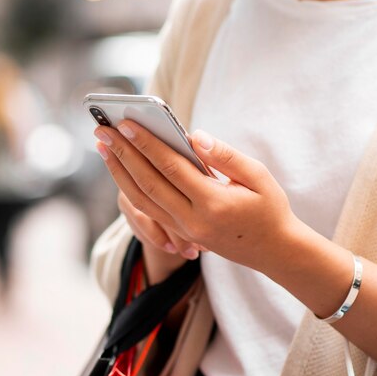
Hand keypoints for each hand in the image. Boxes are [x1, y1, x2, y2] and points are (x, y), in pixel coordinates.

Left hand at [94, 121, 299, 273]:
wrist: (274, 252)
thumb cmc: (270, 209)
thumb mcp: (259, 176)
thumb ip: (226, 155)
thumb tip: (194, 136)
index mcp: (214, 204)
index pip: (171, 168)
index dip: (146, 144)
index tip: (126, 123)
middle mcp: (193, 221)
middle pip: (149, 184)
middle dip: (123, 155)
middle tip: (101, 129)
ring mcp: (185, 231)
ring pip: (142, 201)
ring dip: (120, 173)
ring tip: (103, 148)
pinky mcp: (182, 234)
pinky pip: (149, 212)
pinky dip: (131, 189)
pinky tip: (122, 171)